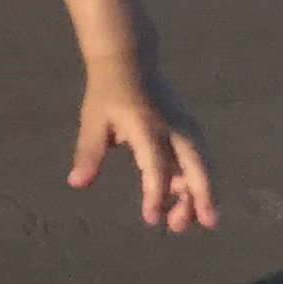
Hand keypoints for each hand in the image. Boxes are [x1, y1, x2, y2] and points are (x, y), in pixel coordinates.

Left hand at [69, 62, 217, 233]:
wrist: (129, 58)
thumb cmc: (108, 91)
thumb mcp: (94, 120)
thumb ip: (89, 153)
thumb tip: (76, 183)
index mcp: (146, 126)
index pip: (156, 167)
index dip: (156, 195)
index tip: (152, 219)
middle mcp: (173, 127)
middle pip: (196, 166)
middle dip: (203, 197)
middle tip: (206, 224)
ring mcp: (186, 125)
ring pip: (203, 163)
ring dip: (202, 192)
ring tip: (192, 221)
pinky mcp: (190, 126)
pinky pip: (201, 156)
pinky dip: (199, 178)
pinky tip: (190, 199)